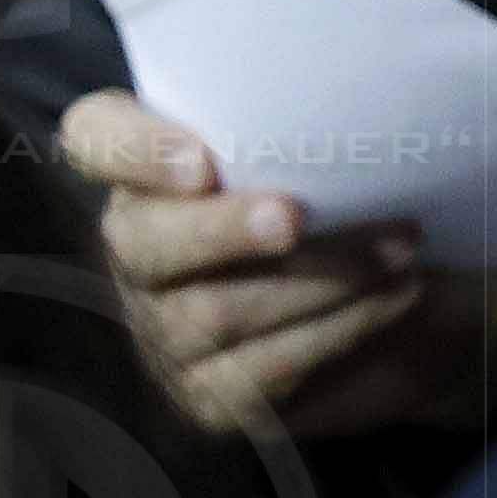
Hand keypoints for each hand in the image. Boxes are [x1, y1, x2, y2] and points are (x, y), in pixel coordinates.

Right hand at [57, 89, 479, 435]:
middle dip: (220, 231)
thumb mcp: (334, 147)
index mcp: (149, 169)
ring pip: (211, 313)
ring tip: (398, 250)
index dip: (132, 150)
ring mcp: (164, 331)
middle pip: (141, 240)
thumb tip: (360, 102)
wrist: (400, 298)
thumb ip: (313, 124)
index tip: (200, 162)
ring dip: (318, 279)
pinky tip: (393, 296)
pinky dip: (337, 330)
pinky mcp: (209, 396)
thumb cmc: (356, 200)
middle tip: (294, 218)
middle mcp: (139, 250)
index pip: (96, 139)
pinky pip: (257, 373)